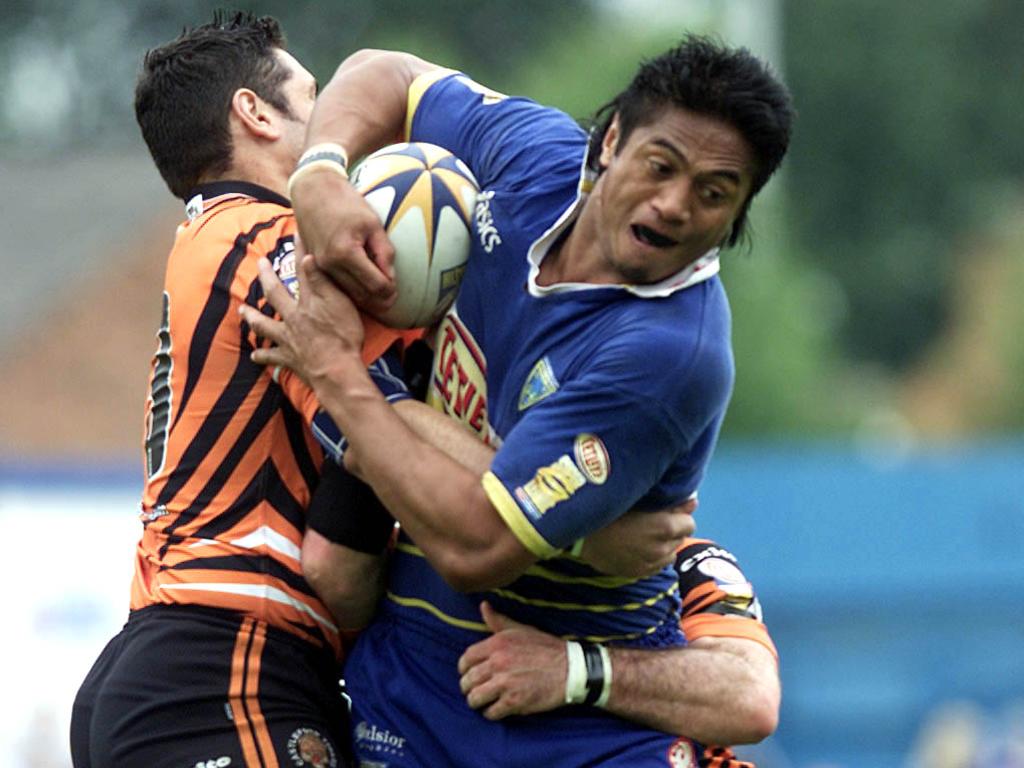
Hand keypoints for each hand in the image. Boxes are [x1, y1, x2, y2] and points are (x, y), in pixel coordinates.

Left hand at [239, 252, 365, 382]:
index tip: (297, 234)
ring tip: (242, 310)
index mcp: (308, 302)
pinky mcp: (290, 359)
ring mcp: (288, 339)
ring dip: (252, 317)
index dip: (300, 252)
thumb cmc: (344, 337)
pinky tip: (255, 355)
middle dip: (267, 277)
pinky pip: (272, 357)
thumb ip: (322, 281)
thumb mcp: (340, 305)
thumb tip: (306, 258)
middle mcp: (293, 318)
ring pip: (264, 325)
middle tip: (260, 263)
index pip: (303, 272)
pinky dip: (263, 356)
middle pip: (275, 294)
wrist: (336, 371)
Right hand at [291, 170, 396, 314]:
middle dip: (378, 301)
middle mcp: (329, 264)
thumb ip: (384, 252)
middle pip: (360, 295)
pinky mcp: (314, 265)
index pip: (374, 285)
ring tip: (380, 299)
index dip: (389, 291)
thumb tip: (391, 278)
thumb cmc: (346, 203)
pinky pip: (335, 285)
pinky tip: (362, 290)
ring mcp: (319, 266)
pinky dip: (350, 290)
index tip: (397, 291)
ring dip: (364, 299)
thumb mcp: (372, 224)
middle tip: (392, 300)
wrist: (313, 191)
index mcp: (346, 253)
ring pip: (346, 294)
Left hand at [457, 602, 566, 719]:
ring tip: (483, 701)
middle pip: (467, 680)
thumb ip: (498, 621)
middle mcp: (498, 663)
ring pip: (475, 698)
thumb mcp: (521, 630)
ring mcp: (505, 683)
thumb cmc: (545, 648)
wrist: (569, 668)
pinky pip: (490, 712)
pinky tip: (497, 708)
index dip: (464, 668)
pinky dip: (491, 713)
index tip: (468, 673)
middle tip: (475, 690)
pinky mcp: (514, 702)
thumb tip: (483, 606)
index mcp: (497, 644)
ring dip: (477, 701)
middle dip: (468, 687)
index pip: (466, 658)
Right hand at [580, 497, 696, 576]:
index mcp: (665, 527)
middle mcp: (662, 549)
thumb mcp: (640, 499)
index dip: (678, 516)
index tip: (665, 512)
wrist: (579, 534)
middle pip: (680, 539)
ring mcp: (650, 564)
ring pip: (669, 554)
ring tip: (644, 535)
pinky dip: (652, 557)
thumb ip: (670, 502)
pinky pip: (655, 566)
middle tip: (651, 522)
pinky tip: (636, 548)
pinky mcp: (638, 573)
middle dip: (671, 530)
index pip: (689, 523)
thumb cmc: (609, 508)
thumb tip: (693, 502)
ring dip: (663, 545)